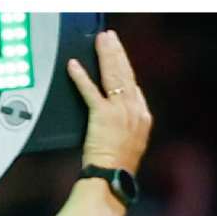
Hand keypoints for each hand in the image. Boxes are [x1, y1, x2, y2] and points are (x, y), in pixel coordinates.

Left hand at [69, 30, 152, 175]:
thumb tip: (123, 106)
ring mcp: (119, 112)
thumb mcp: (133, 141)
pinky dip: (81, 77)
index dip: (125, 66)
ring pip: (112, 77)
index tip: (119, 54)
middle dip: (116, 53)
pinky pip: (90, 91)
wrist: (114, 177)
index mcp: (142, 117)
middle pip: (124, 74)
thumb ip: (130, 122)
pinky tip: (74, 65)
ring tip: (99, 41)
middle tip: (109, 37)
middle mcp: (134, 111)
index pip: (133, 86)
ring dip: (105, 56)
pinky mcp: (102, 116)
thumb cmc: (120, 165)